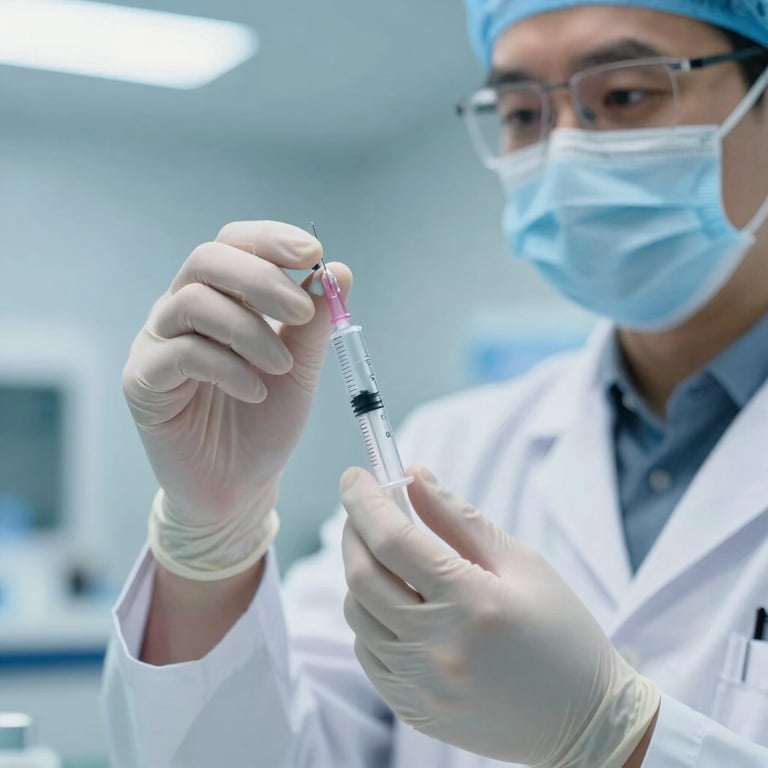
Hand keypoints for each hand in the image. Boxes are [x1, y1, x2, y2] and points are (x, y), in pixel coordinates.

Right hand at [123, 220, 351, 578]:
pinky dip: (227, 367)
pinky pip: (180, 354)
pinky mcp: (142, 380)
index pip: (234, 244)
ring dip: (249, 330)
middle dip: (261, 278)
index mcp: (220, 297)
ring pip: (192, 302)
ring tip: (281, 366)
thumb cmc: (264, 421)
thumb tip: (339, 272)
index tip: (313, 253)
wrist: (238, 485)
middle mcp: (182, 310)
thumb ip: (314, 325)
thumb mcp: (299, 369)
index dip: (269, 239)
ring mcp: (157, 342)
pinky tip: (255, 391)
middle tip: (302, 310)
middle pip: (206, 260)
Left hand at [340, 466, 658, 767]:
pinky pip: (367, 651)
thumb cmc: (562, 631)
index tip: (355, 476)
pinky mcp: (413, 709)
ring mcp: (421, 686)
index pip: (393, 540)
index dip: (364, 500)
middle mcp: (437, 648)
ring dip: (359, 573)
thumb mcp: (522, 563)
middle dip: (353, 530)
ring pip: (357, 614)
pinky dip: (370, 616)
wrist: (586, 724)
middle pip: (362, 575)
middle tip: (363, 508)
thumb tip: (413, 475)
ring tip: (386, 555)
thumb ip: (459, 517)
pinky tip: (396, 602)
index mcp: (472, 603)